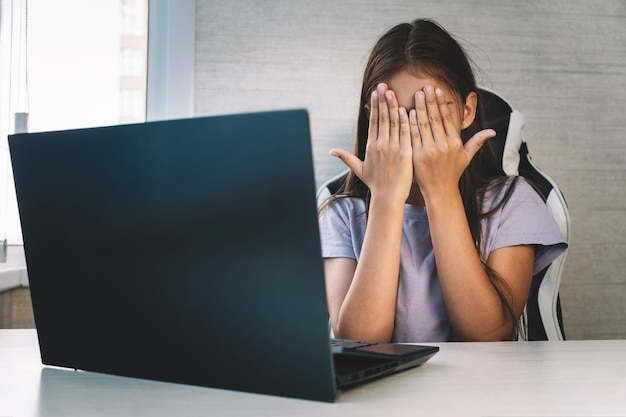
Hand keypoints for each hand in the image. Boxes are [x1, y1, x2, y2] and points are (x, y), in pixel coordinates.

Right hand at [331, 83, 412, 201]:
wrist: (388, 197)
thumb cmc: (375, 184)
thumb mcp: (359, 169)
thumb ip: (346, 157)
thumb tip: (331, 151)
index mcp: (370, 146)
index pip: (373, 121)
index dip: (374, 106)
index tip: (375, 93)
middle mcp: (380, 145)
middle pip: (382, 117)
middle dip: (383, 100)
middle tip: (383, 84)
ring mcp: (393, 148)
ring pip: (394, 122)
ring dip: (393, 105)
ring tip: (392, 91)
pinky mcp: (405, 153)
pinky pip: (406, 133)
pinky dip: (406, 121)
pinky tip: (406, 109)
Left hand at [409, 85, 494, 200]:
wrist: (440, 191)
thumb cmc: (452, 173)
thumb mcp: (466, 157)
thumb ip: (477, 141)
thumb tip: (493, 132)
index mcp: (454, 143)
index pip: (447, 118)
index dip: (442, 103)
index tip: (438, 90)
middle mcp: (443, 145)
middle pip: (435, 119)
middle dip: (430, 101)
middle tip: (425, 87)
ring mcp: (429, 151)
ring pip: (423, 125)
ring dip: (420, 108)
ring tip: (416, 94)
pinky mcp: (417, 156)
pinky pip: (413, 136)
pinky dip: (410, 124)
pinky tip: (407, 112)